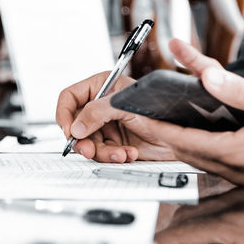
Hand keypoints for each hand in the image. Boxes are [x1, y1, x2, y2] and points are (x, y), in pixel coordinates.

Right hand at [55, 71, 174, 162]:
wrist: (179, 132)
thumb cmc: (159, 108)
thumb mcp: (125, 106)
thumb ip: (97, 112)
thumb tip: (76, 126)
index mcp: (101, 86)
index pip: (70, 97)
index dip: (64, 114)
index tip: (68, 130)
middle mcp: (101, 106)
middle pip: (76, 125)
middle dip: (84, 141)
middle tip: (90, 150)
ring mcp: (107, 125)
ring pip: (88, 143)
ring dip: (103, 152)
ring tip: (120, 153)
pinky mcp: (115, 143)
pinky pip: (102, 153)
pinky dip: (114, 156)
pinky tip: (128, 153)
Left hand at [69, 39, 243, 183]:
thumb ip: (237, 90)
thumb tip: (204, 76)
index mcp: (236, 153)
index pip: (179, 138)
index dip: (149, 125)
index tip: (125, 114)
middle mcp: (234, 167)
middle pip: (181, 149)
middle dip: (151, 132)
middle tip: (127, 115)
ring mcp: (242, 170)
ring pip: (195, 153)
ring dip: (170, 137)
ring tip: (147, 120)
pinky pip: (211, 154)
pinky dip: (193, 140)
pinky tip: (189, 129)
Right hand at [155, 186, 243, 243]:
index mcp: (236, 222)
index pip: (190, 230)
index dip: (167, 239)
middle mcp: (238, 204)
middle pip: (193, 214)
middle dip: (174, 228)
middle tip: (162, 242)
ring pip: (209, 204)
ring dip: (192, 217)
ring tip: (184, 232)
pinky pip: (225, 199)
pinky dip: (212, 209)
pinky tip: (219, 220)